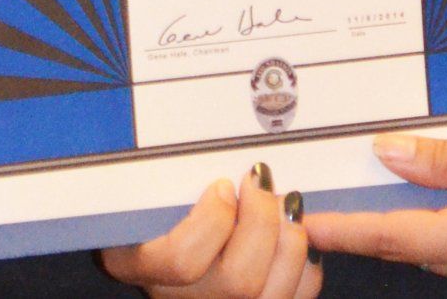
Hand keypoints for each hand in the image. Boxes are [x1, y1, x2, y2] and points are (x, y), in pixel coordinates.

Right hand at [103, 164, 319, 298]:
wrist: (165, 261)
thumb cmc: (149, 209)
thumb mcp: (141, 190)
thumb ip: (165, 175)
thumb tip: (222, 160)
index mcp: (143, 265)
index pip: (182, 260)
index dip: (212, 221)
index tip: (222, 185)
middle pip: (239, 282)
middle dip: (261, 223)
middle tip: (260, 180)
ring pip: (272, 294)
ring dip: (289, 239)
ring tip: (283, 201)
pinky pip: (297, 297)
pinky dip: (305, 262)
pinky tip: (292, 233)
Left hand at [304, 128, 446, 294]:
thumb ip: (445, 160)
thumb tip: (387, 154)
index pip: (394, 240)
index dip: (345, 232)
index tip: (307, 227)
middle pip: (409, 247)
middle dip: (364, 228)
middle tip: (320, 204)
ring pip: (435, 249)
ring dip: (398, 226)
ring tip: (358, 197)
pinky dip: (433, 226)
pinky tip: (420, 202)